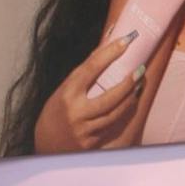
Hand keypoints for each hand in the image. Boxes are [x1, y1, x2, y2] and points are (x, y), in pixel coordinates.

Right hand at [31, 33, 145, 154]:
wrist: (44, 144)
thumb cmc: (56, 112)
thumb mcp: (64, 90)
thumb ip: (85, 72)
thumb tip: (106, 46)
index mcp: (66, 94)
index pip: (91, 69)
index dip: (110, 53)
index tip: (126, 41)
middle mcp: (75, 113)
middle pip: (109, 97)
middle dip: (128, 82)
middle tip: (140, 69)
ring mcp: (83, 129)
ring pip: (115, 113)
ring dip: (130, 97)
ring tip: (139, 84)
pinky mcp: (90, 142)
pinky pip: (112, 125)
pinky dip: (124, 112)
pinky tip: (130, 101)